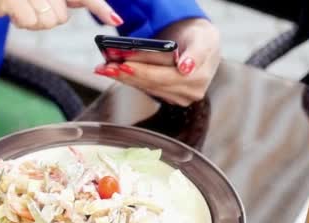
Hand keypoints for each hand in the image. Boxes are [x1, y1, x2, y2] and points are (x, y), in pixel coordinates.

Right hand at [0, 0, 122, 32]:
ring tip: (22, 11)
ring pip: (47, 21)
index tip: (116, 20)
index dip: (100, 7)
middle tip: (31, 10)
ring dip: (34, 23)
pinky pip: (29, 22)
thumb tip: (103, 10)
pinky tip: (12, 15)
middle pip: (61, 17)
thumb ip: (71, 0)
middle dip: (47, 20)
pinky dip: (21, 23)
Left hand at [94, 18, 220, 106]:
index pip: (164, 75)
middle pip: (151, 83)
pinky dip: (128, 79)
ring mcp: (179, 98)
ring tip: (105, 68)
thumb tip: (186, 68)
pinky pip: (145, 88)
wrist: (200, 44)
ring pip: (145, 87)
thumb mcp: (204, 38)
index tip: (124, 65)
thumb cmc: (200, 38)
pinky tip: (114, 72)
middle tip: (106, 66)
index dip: (143, 71)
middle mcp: (190, 92)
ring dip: (123, 78)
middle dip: (127, 74)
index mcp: (199, 78)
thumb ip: (197, 53)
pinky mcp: (168, 97)